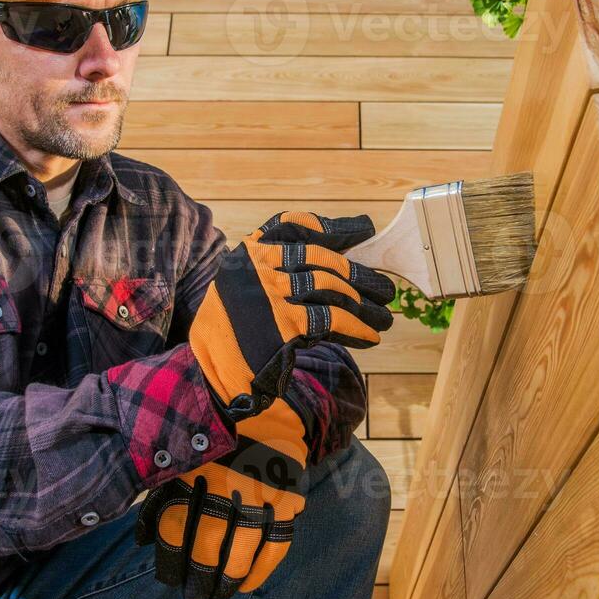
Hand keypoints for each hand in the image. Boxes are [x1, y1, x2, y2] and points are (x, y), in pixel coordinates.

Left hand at [135, 393, 310, 598]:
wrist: (255, 389)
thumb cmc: (205, 425)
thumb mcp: (177, 451)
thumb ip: (160, 494)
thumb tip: (142, 541)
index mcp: (193, 469)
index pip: (176, 527)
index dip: (170, 559)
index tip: (168, 580)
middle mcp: (225, 481)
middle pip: (207, 541)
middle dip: (199, 574)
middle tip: (194, 595)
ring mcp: (260, 487)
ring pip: (242, 546)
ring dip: (230, 576)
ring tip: (220, 594)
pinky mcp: (287, 491)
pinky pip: (278, 538)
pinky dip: (265, 566)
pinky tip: (251, 583)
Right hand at [188, 211, 393, 422]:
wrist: (212, 373)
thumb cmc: (232, 333)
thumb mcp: (242, 290)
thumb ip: (274, 273)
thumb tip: (331, 267)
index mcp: (248, 253)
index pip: (294, 225)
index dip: (333, 227)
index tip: (363, 229)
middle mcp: (258, 266)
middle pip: (322, 260)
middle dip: (359, 275)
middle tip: (386, 288)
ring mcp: (270, 292)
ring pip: (332, 288)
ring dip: (364, 303)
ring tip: (385, 316)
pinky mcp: (284, 323)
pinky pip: (331, 319)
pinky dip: (356, 327)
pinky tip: (371, 336)